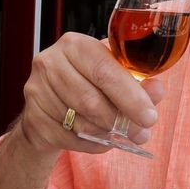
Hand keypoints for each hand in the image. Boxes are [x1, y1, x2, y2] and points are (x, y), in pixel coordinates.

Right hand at [15, 32, 167, 155]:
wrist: (50, 103)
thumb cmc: (88, 83)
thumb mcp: (115, 75)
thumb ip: (138, 82)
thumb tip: (156, 91)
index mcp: (74, 44)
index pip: (104, 71)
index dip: (130, 97)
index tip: (149, 116)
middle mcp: (49, 63)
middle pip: (91, 100)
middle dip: (120, 121)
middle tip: (141, 133)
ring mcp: (36, 91)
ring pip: (80, 122)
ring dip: (106, 133)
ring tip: (120, 135)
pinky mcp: (32, 117)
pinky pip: (69, 138)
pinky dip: (90, 144)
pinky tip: (100, 139)